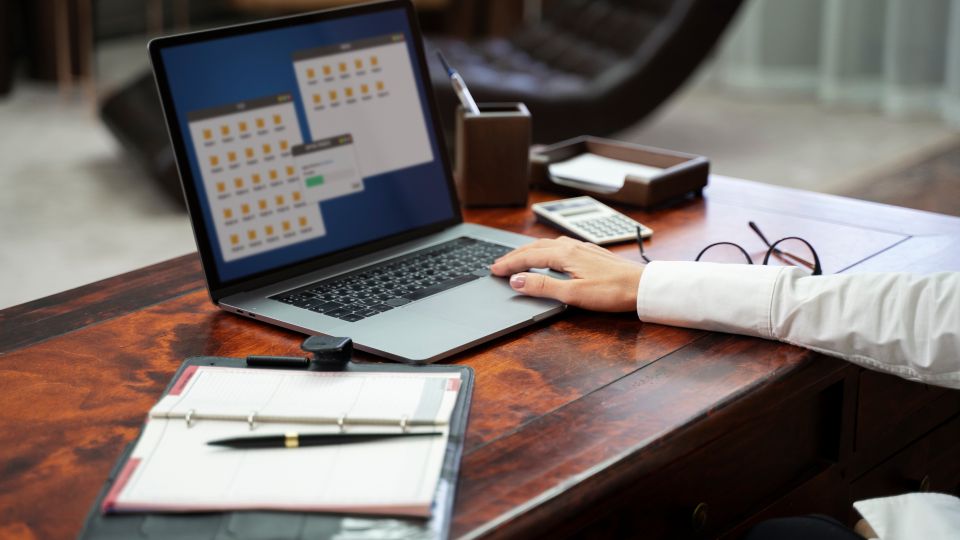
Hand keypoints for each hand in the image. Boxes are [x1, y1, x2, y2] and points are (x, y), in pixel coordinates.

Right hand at [490, 236, 643, 311]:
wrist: (643, 287)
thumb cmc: (612, 291)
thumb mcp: (573, 294)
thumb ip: (543, 287)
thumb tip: (517, 281)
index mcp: (565, 254)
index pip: (528, 257)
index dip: (509, 264)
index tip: (494, 270)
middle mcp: (572, 246)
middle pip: (535, 247)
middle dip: (515, 255)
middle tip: (499, 264)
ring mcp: (583, 248)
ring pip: (548, 244)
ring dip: (529, 251)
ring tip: (518, 258)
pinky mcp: (592, 253)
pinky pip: (560, 246)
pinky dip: (545, 250)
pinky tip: (549, 255)